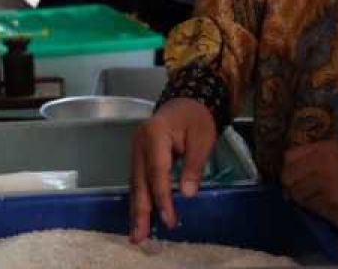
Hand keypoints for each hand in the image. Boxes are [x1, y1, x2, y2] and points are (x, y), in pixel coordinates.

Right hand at [129, 98, 216, 243]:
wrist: (187, 101)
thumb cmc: (197, 118)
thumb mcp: (203, 139)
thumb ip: (194, 165)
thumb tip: (187, 194)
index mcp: (155, 134)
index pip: (157, 171)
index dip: (162, 197)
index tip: (169, 219)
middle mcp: (139, 142)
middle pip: (139, 180)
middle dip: (140, 210)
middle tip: (140, 235)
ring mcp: (136, 149)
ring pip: (135, 182)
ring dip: (137, 209)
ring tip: (137, 233)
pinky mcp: (138, 155)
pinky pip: (138, 179)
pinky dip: (140, 198)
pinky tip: (141, 215)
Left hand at [281, 140, 337, 240]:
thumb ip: (315, 161)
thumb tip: (288, 177)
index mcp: (326, 148)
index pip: (290, 156)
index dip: (289, 170)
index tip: (293, 180)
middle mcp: (324, 161)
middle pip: (289, 175)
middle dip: (293, 188)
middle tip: (303, 195)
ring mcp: (328, 181)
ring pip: (298, 193)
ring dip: (305, 201)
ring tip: (322, 202)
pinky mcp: (333, 201)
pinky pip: (312, 207)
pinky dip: (317, 210)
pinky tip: (331, 209)